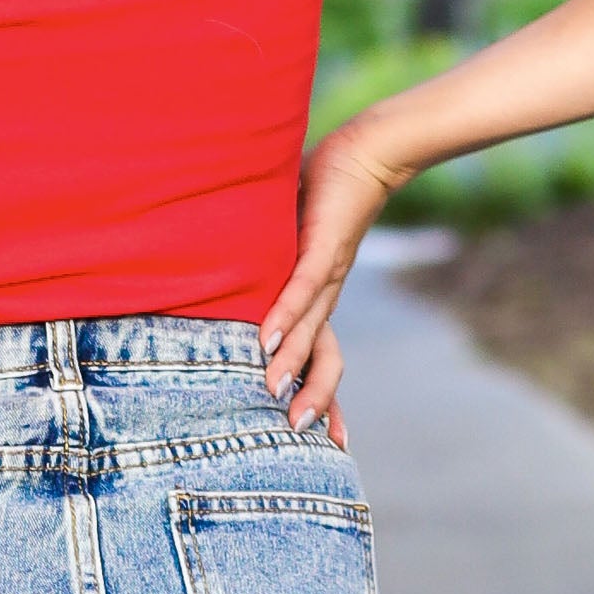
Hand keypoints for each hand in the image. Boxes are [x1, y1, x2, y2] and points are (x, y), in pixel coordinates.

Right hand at [259, 126, 401, 440]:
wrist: (368, 154)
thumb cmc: (323, 193)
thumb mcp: (288, 241)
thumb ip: (265, 264)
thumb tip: (225, 277)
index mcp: (321, 299)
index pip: (325, 358)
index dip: (326, 398)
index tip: (329, 439)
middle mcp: (327, 295)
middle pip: (325, 359)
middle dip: (315, 399)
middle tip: (298, 437)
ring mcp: (328, 274)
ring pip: (312, 332)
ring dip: (293, 367)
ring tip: (271, 398)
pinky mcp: (324, 247)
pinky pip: (303, 289)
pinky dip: (285, 316)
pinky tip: (267, 341)